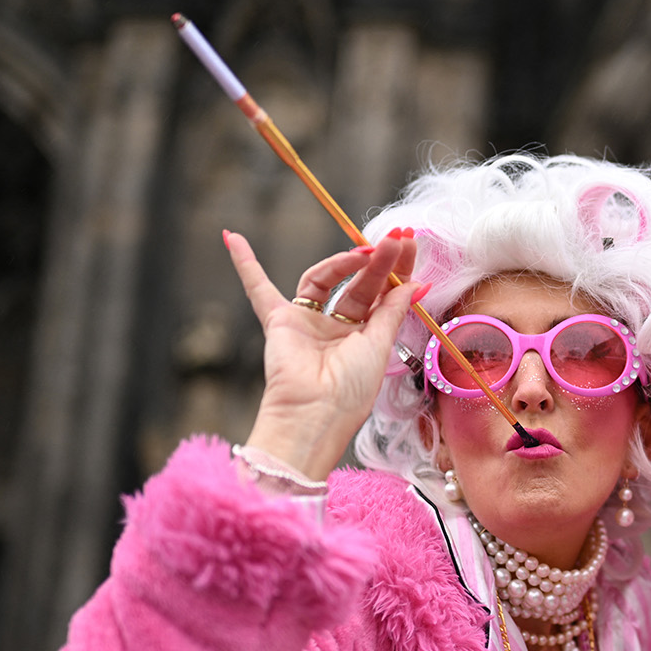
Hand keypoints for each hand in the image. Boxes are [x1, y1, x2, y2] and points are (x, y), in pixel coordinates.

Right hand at [227, 228, 426, 479]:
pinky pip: (259, 289)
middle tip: (396, 238)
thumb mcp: (380, 344)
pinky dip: (245, 264)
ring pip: (325, 279)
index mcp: (366, 336)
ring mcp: (308, 322)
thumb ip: (393, 310)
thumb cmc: (352, 389)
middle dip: (379, 261)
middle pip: (359, 283)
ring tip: (367, 251)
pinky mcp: (279, 321)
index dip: (397, 269)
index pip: (383, 293)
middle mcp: (338, 327)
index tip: (409, 241)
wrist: (315, 413)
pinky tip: (232, 237)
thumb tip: (418, 283)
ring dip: (345, 261)